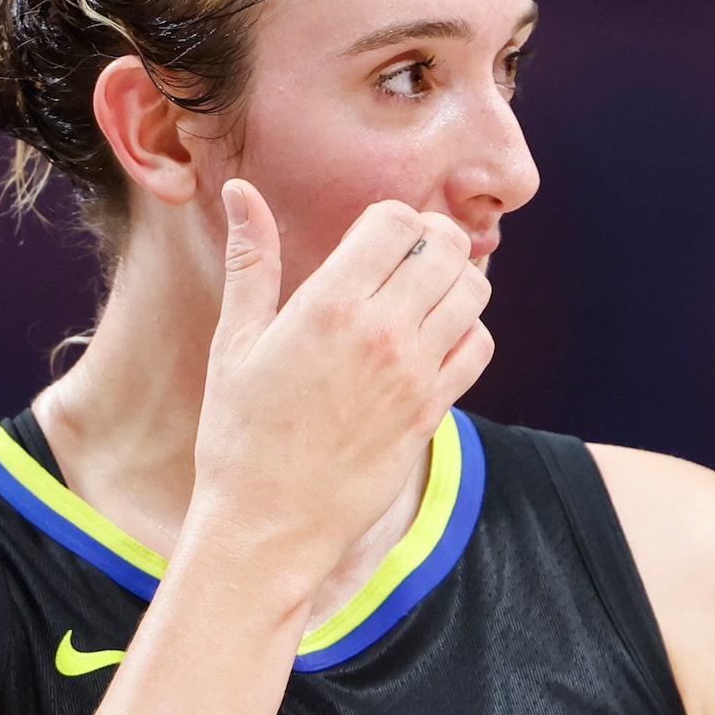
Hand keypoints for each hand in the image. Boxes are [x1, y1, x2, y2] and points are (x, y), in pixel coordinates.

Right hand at [185, 182, 493, 585]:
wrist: (269, 524)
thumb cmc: (240, 434)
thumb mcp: (234, 342)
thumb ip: (252, 260)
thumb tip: (242, 190)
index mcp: (329, 305)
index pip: (397, 221)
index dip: (393, 218)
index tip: (375, 237)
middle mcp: (382, 333)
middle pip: (448, 248)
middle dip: (433, 240)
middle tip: (407, 259)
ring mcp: (416, 373)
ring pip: (473, 292)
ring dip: (454, 282)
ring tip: (420, 297)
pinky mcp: (434, 411)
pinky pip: (479, 347)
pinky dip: (467, 332)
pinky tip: (433, 341)